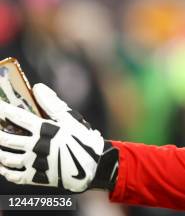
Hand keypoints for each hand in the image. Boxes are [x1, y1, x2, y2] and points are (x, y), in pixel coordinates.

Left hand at [0, 83, 114, 191]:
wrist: (94, 166)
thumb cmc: (84, 140)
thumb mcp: (71, 118)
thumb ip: (52, 103)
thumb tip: (37, 87)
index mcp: (44, 130)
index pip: (16, 117)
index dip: (2, 110)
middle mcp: (36, 146)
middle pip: (6, 138)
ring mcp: (34, 163)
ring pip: (6, 158)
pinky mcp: (36, 177)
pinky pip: (13, 176)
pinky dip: (5, 171)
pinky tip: (3, 166)